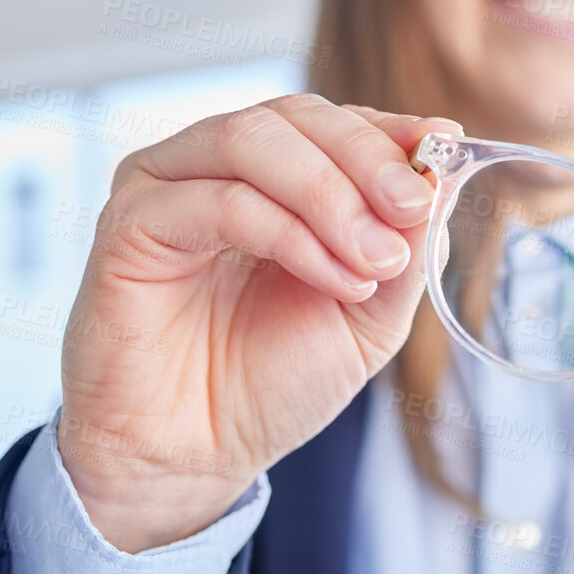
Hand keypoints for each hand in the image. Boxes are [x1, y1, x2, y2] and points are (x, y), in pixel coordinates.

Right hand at [56, 94, 460, 551]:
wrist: (197, 457)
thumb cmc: (271, 383)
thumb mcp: (371, 315)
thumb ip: (406, 245)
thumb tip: (442, 174)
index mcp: (270, 177)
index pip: (331, 120)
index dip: (389, 130)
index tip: (444, 145)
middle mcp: (212, 167)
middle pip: (296, 115)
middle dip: (367, 160)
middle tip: (413, 211)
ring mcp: (165, 188)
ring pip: (253, 139)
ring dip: (331, 195)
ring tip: (374, 260)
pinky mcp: (130, 225)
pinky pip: (220, 201)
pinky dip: (289, 233)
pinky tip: (332, 278)